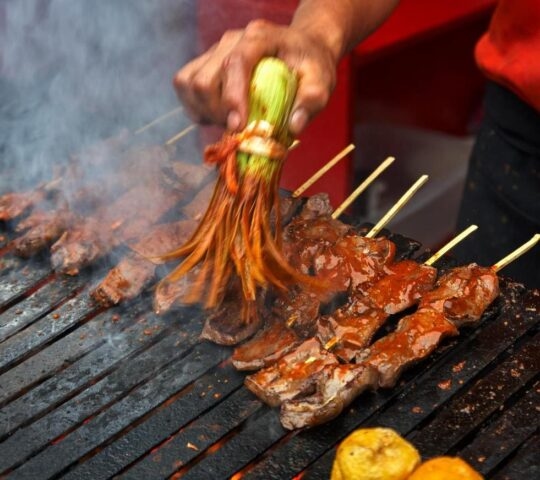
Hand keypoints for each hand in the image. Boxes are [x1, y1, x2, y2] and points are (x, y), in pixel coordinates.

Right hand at [173, 20, 338, 134]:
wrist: (302, 48)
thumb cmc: (311, 64)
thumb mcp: (322, 80)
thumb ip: (312, 100)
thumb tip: (294, 126)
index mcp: (259, 38)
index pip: (235, 63)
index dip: (232, 97)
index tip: (238, 127)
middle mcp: (231, 40)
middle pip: (203, 79)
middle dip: (217, 113)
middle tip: (240, 129)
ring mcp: (215, 50)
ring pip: (187, 83)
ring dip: (203, 111)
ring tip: (227, 123)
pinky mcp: (206, 63)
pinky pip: (184, 86)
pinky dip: (195, 107)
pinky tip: (216, 117)